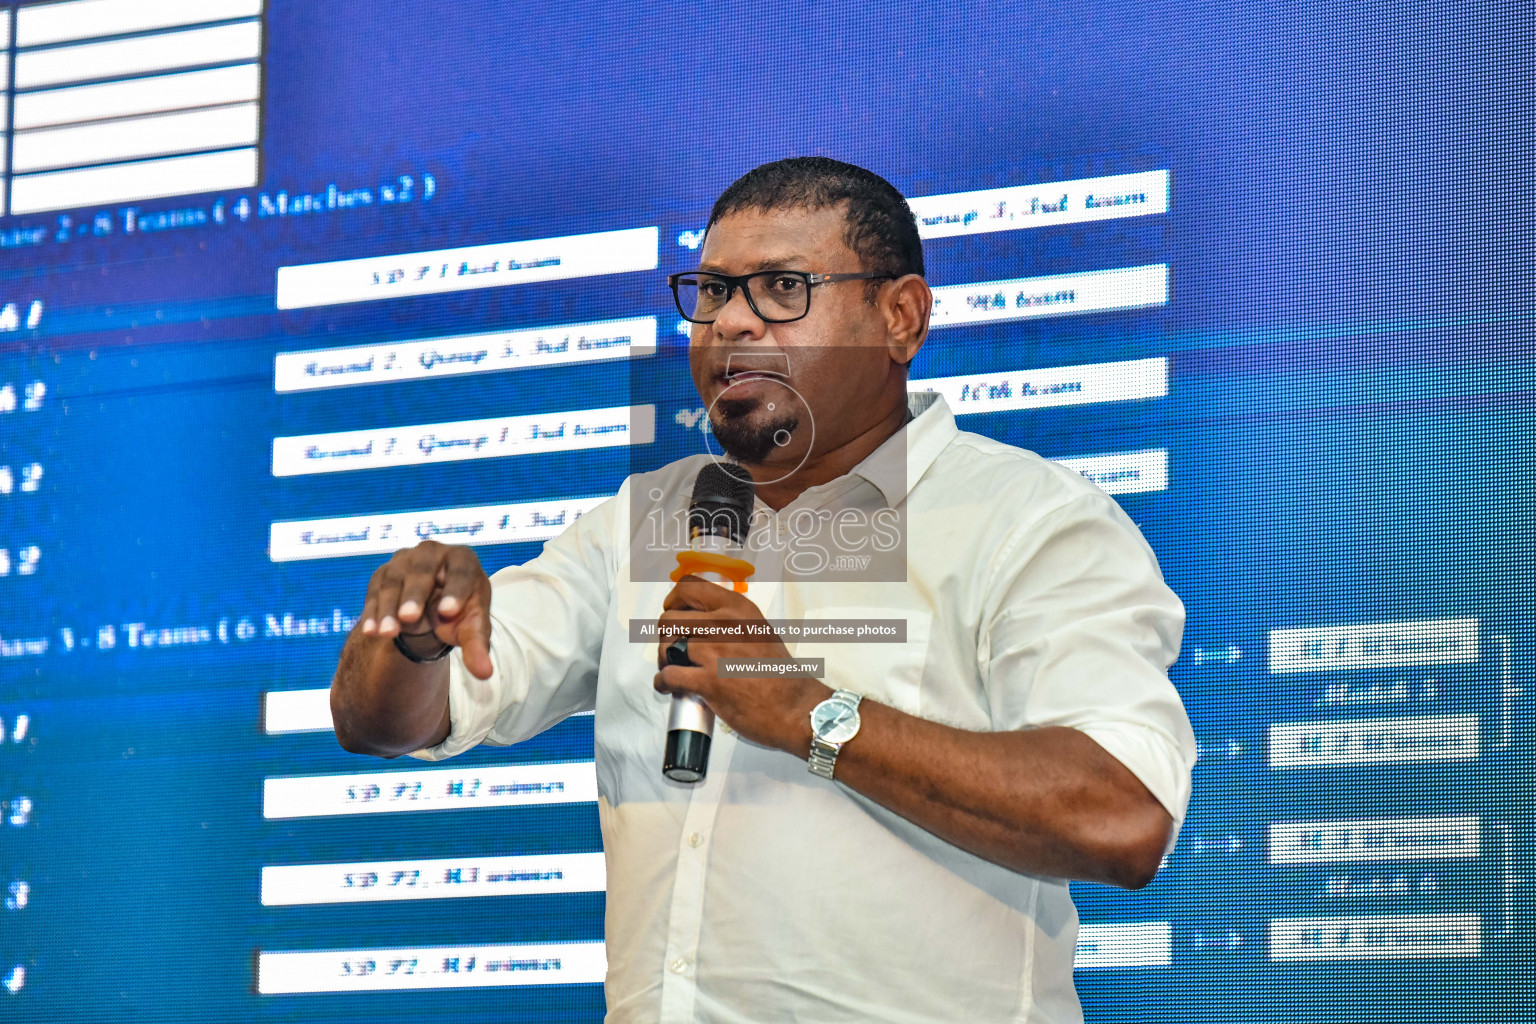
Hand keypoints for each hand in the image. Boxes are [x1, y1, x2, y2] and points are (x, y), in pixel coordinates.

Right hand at [359, 541, 493, 678]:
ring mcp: (404, 561)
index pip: (462, 571)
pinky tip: (371, 631)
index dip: (455, 590)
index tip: (448, 613)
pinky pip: (375, 591)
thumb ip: (477, 647)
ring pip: (394, 580)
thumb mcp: (471, 628)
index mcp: (463, 559)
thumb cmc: (459, 613)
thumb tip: (485, 674)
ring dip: (389, 607)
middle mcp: (433, 552)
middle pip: (423, 569)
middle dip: (415, 593)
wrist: (433, 606)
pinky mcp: (383, 574)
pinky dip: (372, 611)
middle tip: (410, 617)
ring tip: (388, 633)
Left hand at [653, 576, 829, 753]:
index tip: (675, 613)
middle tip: (674, 648)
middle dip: (665, 636)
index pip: (688, 586)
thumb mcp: (759, 631)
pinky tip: (669, 687)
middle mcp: (724, 624)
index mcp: (738, 608)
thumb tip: (704, 622)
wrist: (794, 707)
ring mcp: (715, 652)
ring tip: (674, 669)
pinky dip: (662, 683)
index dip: (674, 601)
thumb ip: (732, 622)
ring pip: (665, 648)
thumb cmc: (780, 674)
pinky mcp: (708, 681)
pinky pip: (668, 676)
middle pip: (669, 619)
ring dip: (664, 661)